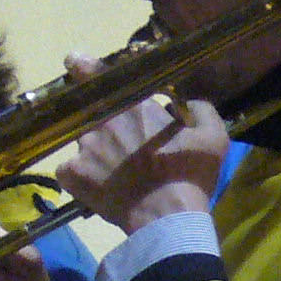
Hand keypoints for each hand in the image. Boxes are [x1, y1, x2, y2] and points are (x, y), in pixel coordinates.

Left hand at [55, 82, 227, 234]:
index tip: (76, 62)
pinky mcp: (74, 176)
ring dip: (95, 152)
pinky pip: (68, 169)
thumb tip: (185, 103)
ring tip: (112, 173)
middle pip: (90, 112)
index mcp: (134, 106)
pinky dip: (78, 176)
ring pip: (83, 143)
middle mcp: (103, 121)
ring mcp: (85, 148)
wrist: (168, 218)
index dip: (84, 66)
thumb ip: (200, 109)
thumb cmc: (191, 174)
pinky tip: (95, 186)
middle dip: (98, 123)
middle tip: (116, 144)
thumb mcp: (213, 136)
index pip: (99, 74)